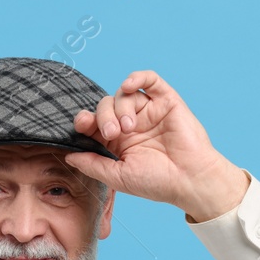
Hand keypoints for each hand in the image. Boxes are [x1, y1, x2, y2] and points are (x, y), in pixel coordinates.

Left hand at [65, 69, 249, 221]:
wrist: (190, 180)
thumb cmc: (157, 182)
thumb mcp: (118, 176)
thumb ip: (92, 164)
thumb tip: (69, 156)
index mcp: (117, 142)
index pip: (94, 123)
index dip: (84, 121)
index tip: (83, 125)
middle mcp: (131, 124)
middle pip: (105, 106)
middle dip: (103, 116)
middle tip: (112, 133)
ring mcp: (148, 111)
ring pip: (123, 94)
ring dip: (120, 107)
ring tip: (128, 127)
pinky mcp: (166, 101)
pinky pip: (149, 79)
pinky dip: (136, 77)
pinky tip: (128, 86)